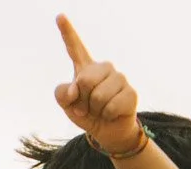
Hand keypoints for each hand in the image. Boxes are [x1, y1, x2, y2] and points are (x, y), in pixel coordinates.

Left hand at [54, 15, 141, 154]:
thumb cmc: (86, 113)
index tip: (59, 16)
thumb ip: (61, 94)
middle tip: (88, 106)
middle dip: (82, 100)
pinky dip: (107, 115)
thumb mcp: (67, 106)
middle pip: (85, 80)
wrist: (107, 130)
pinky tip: (111, 114)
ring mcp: (119, 78)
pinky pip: (111, 106)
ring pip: (99, 96)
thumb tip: (74, 89)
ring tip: (100, 110)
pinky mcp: (131, 92)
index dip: (66, 32)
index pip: (74, 48)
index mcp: (85, 68)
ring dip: (95, 109)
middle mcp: (104, 68)